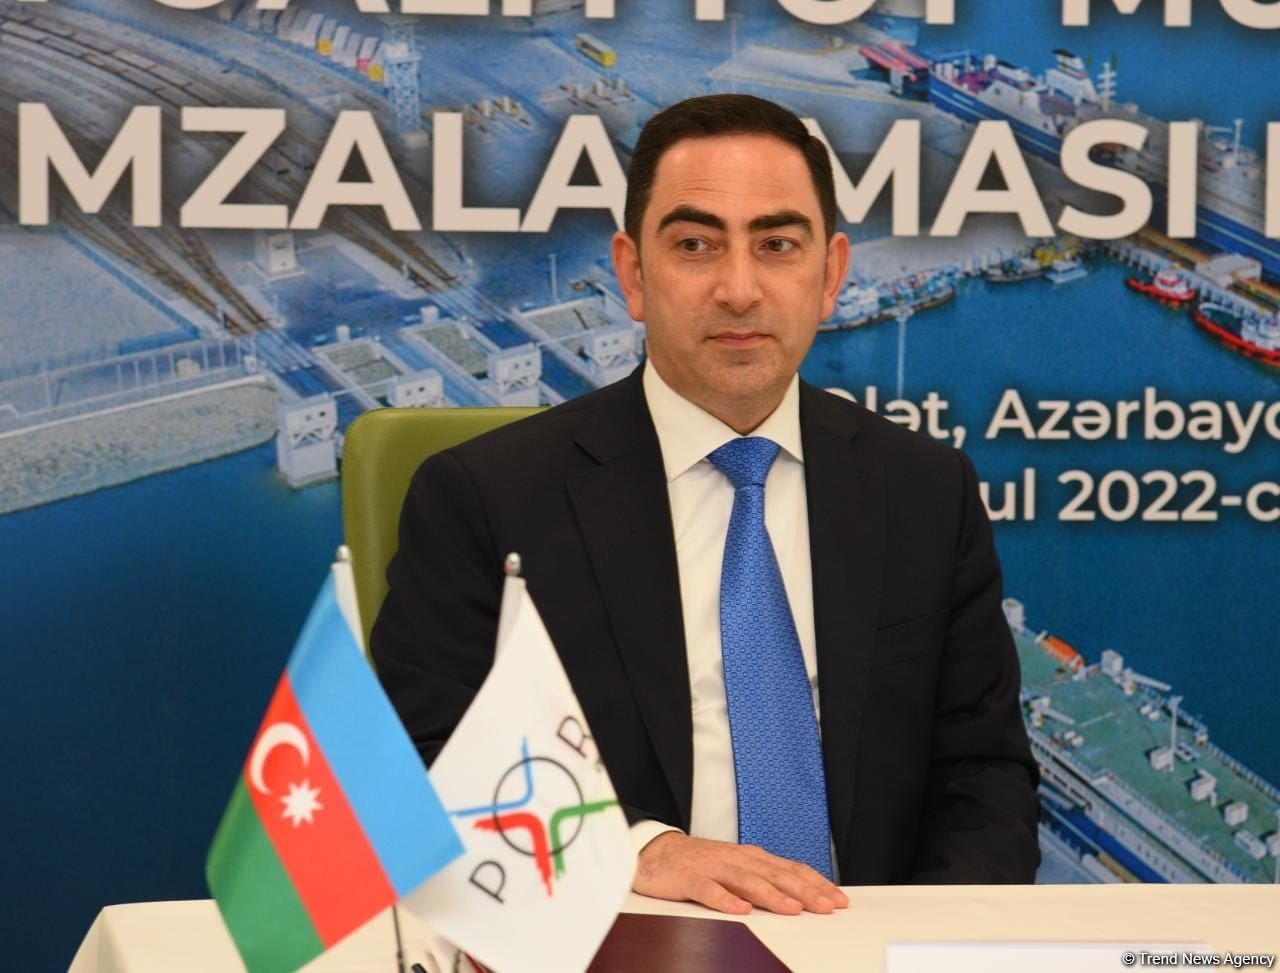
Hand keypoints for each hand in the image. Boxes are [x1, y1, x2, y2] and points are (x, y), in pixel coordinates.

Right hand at [633, 832, 848, 915]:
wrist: (653, 851)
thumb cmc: (698, 863)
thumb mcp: (735, 868)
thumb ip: (762, 879)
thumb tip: (799, 897)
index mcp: (750, 857)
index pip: (789, 868)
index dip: (815, 883)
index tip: (837, 899)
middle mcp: (735, 859)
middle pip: (774, 874)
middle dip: (803, 891)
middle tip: (827, 906)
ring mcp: (712, 867)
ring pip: (747, 880)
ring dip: (772, 894)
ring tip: (792, 909)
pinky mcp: (688, 878)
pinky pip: (708, 890)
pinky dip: (725, 899)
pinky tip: (740, 910)